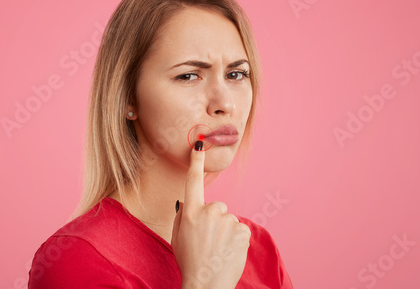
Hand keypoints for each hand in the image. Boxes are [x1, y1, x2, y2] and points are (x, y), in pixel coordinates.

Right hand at [171, 141, 250, 288]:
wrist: (206, 285)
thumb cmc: (189, 262)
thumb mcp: (177, 237)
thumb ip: (182, 216)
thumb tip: (185, 202)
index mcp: (190, 213)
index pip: (193, 182)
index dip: (196, 162)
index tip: (200, 144)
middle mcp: (209, 212)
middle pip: (217, 206)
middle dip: (215, 219)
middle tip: (209, 240)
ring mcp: (227, 220)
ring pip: (229, 219)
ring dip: (226, 231)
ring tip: (218, 249)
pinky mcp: (242, 230)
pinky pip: (239, 229)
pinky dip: (236, 239)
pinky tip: (228, 251)